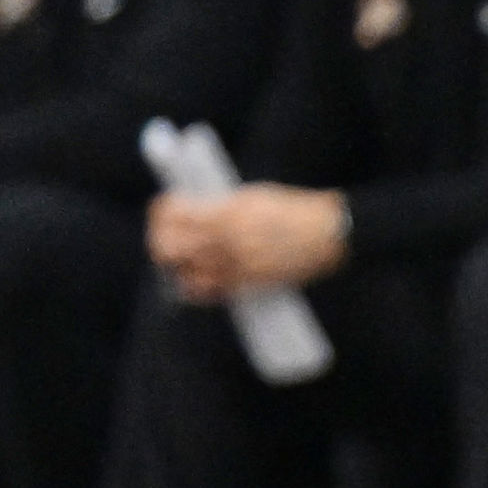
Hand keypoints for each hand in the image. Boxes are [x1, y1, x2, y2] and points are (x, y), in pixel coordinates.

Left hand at [149, 184, 348, 297]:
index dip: (161, 211)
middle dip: (160, 242)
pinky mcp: (248, 283)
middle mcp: (227, 239)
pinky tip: (190, 280)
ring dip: (175, 266)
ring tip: (178, 259)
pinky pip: (208, 291)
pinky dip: (193, 287)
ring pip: (185, 272)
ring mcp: (236, 264)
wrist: (327, 232)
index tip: (163, 207)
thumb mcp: (252, 196)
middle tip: (163, 237)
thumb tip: (193, 211)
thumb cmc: (292, 208)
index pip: (175, 213)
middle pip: (170, 247)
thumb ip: (221, 206)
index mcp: (227, 211)